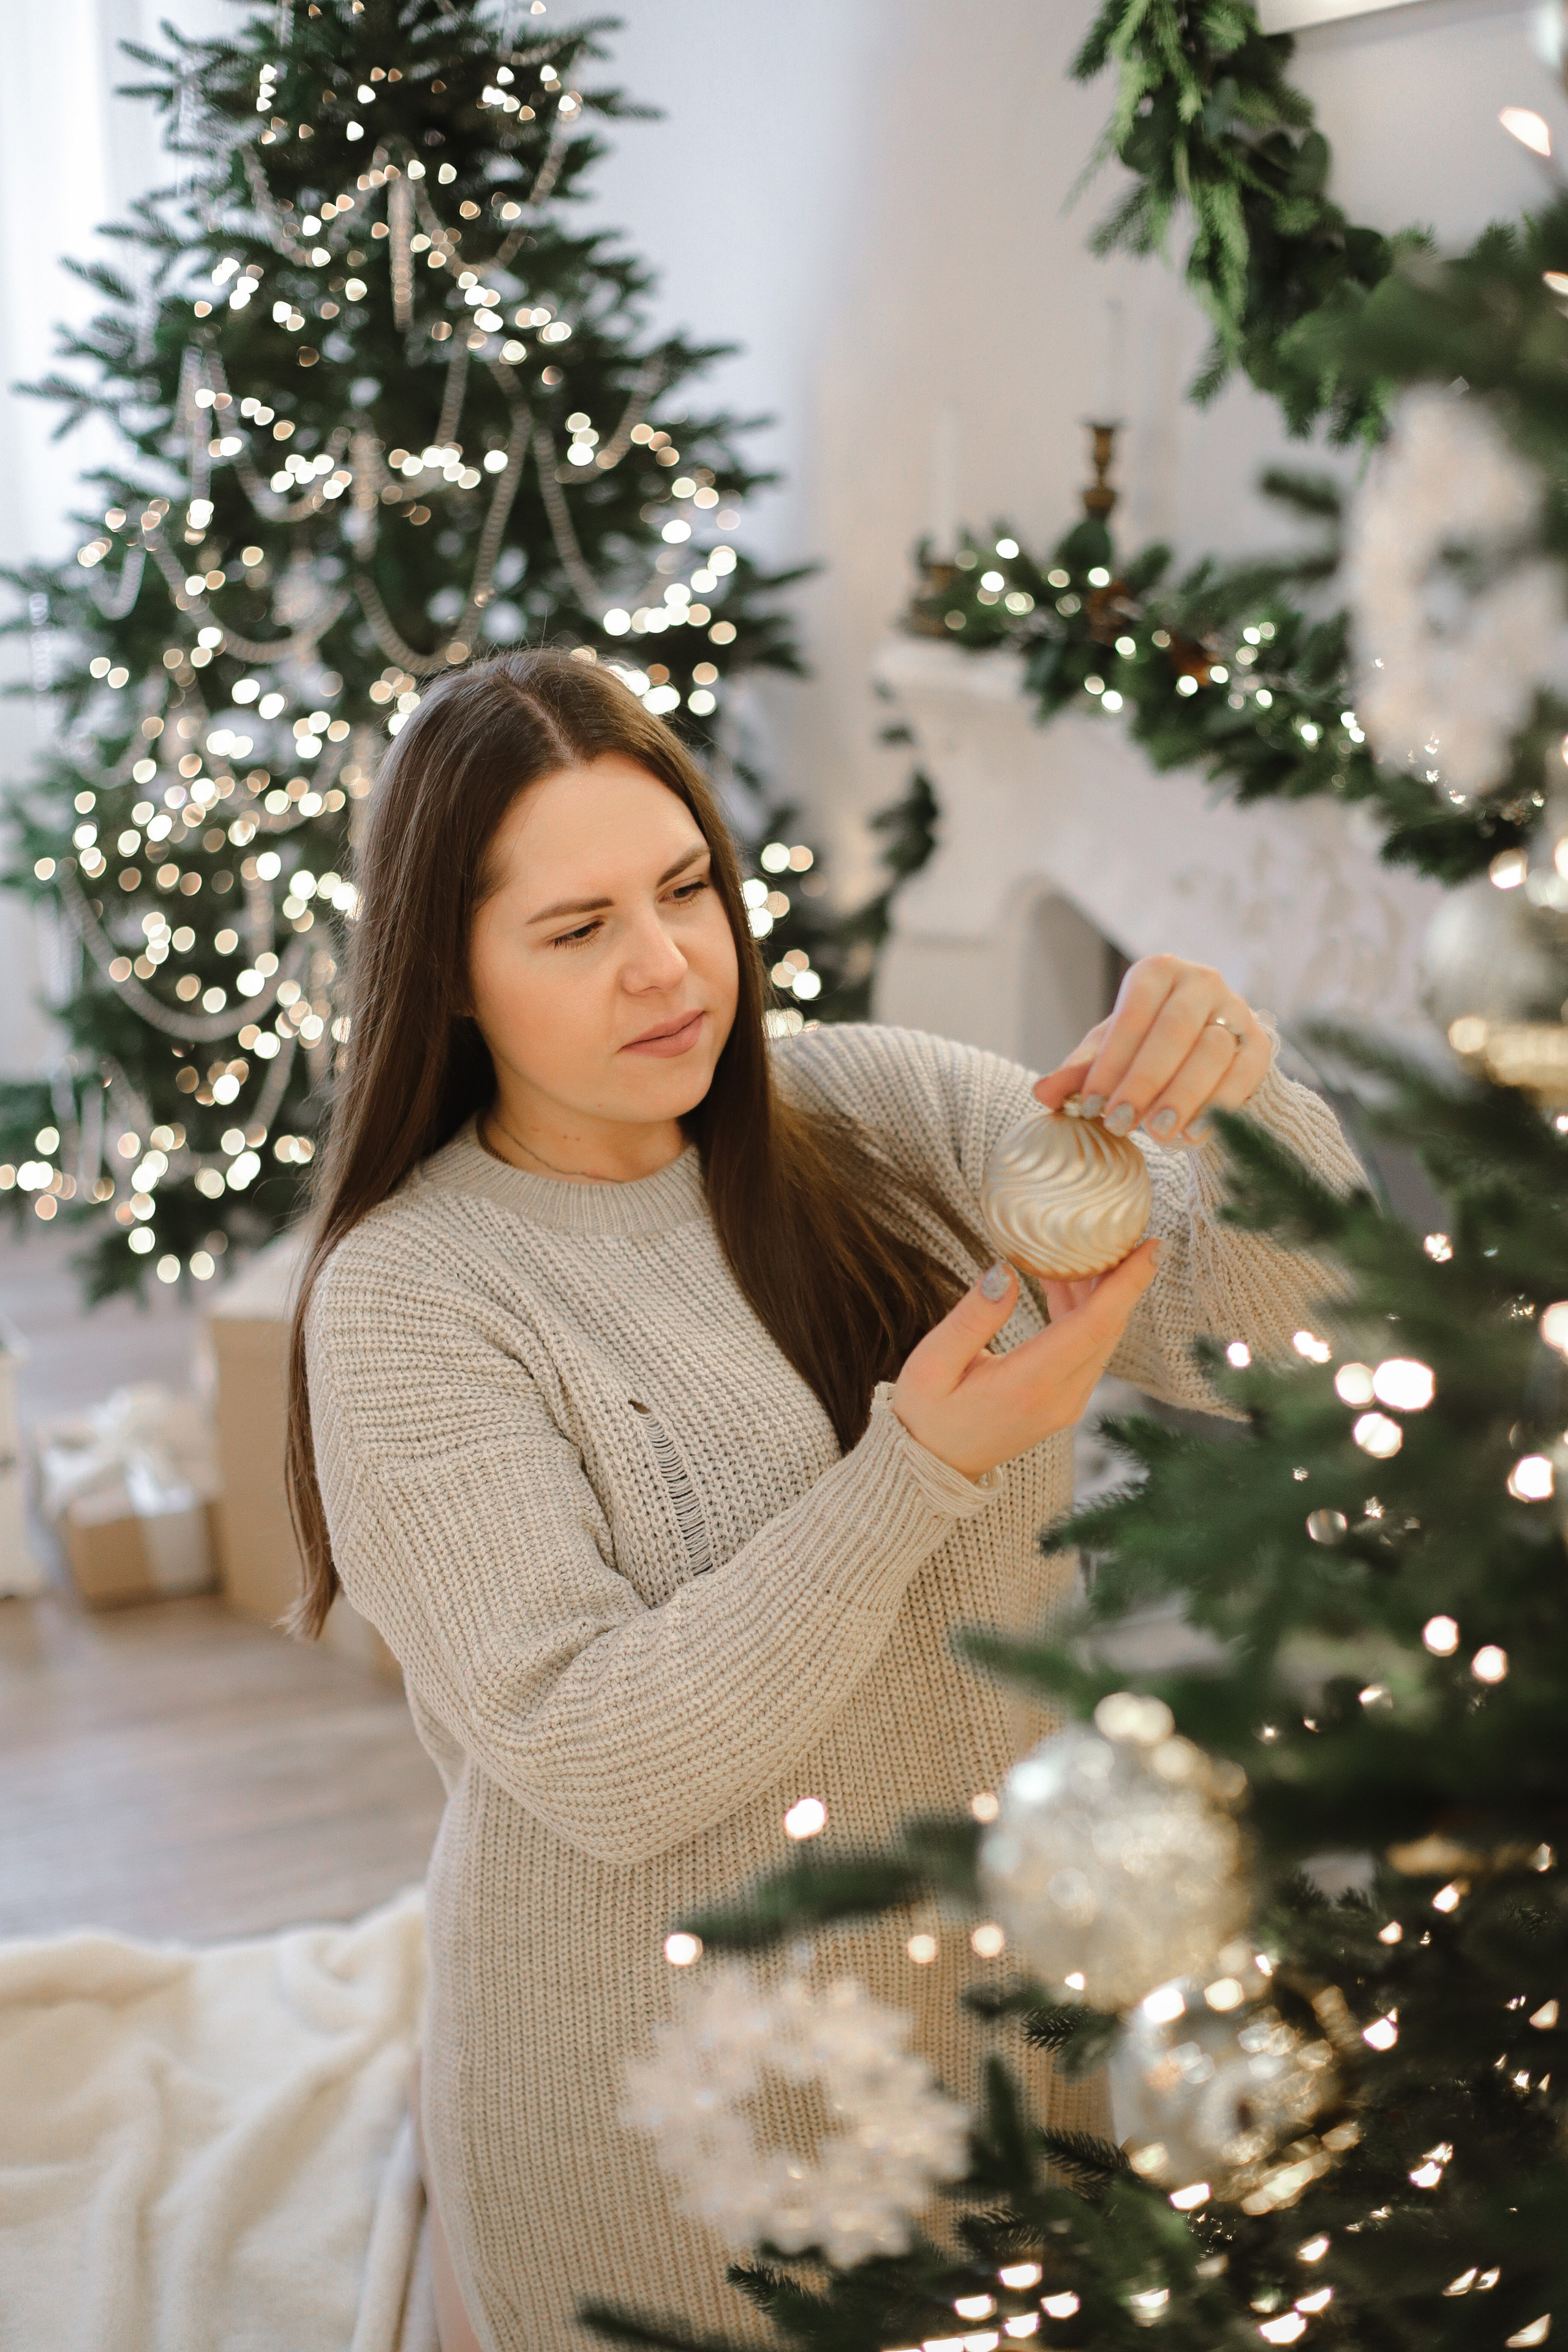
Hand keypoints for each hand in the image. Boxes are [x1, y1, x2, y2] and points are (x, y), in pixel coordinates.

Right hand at [891, 1245, 1161, 1479]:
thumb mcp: (932, 1363)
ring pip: (1101, 1339)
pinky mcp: (1063, 1402)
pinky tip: (1065, 1281)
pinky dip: (1085, 1313)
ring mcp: (1066, 1404)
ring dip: (1103, 1293)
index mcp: (1029, 1385)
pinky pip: (1087, 1350)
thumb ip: (972, 1318)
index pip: (1094, 1327)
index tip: (1150, 1247)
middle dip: (1122, 1278)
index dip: (1127, 1284)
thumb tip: (1004, 1271)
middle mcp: (1060, 1398)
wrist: (931, 1469)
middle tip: (1122, 1231)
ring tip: (1092, 1248)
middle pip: (1107, 1329)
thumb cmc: (924, 1414)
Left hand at [1033, 954, 1271, 1144]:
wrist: (1207, 1059)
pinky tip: (1192, 1135)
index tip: (1091, 1105)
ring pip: (1211, 1051)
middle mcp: (1201, 982)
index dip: (1111, 1062)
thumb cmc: (1146, 1049)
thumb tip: (1042, 1093)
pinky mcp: (1259, 1045)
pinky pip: (1243, 1074)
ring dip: (1181, 1095)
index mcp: (1157, 973)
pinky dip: (1218, 1107)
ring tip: (1156, 1134)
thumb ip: (1078, 1072)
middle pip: (1174, 1030)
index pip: (1133, 1014)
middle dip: (1144, 1081)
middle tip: (1119, 1123)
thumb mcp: (1110, 1055)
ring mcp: (1235, 1011)